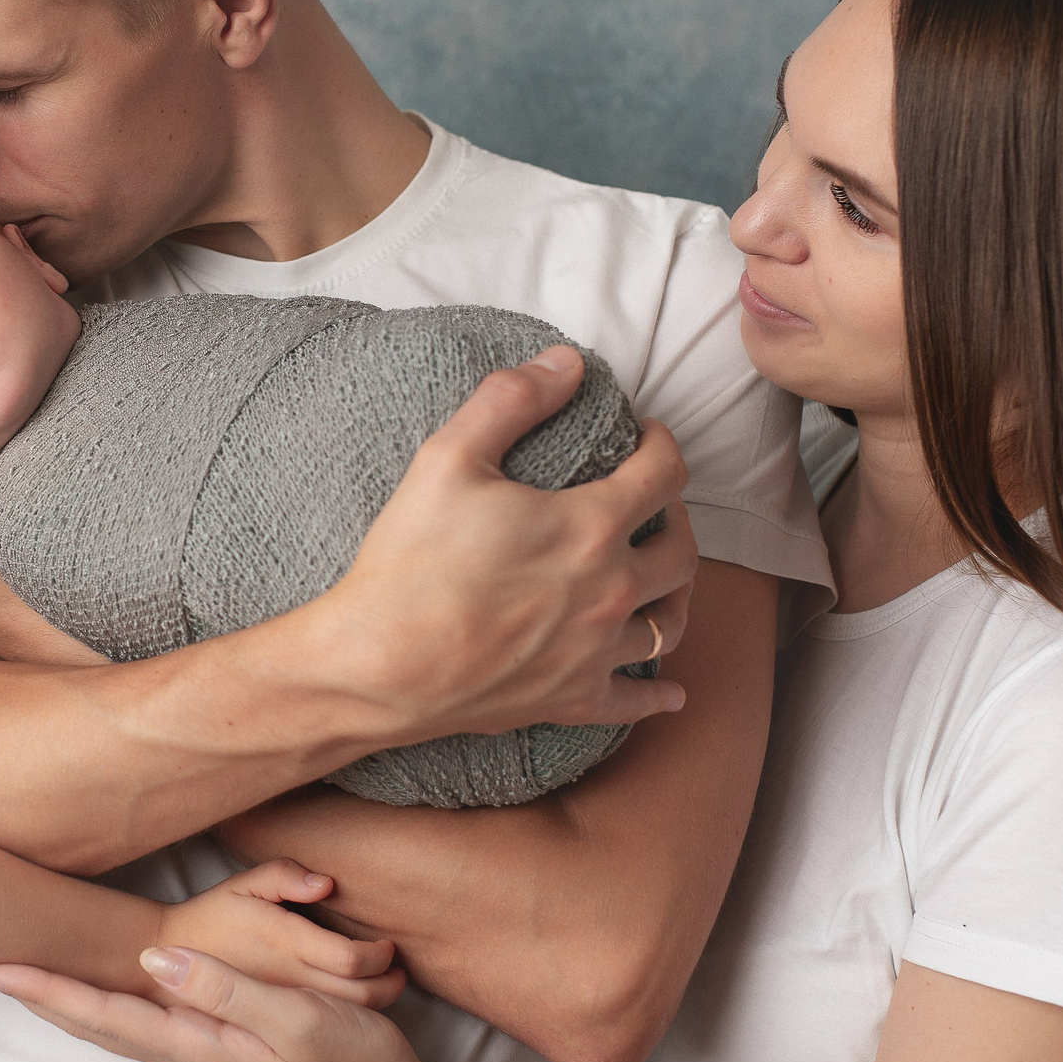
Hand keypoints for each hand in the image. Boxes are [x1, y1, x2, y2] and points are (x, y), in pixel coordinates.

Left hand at [0, 944, 433, 1061]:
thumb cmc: (352, 1056)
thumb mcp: (293, 1015)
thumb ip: (224, 988)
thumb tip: (152, 960)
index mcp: (198, 1049)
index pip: (105, 1015)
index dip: (49, 989)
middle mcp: (189, 1059)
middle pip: (99, 1025)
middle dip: (42, 995)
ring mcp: (204, 1061)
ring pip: (119, 1028)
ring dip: (70, 1003)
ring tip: (28, 979)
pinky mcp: (220, 1054)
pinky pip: (147, 1028)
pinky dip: (110, 1009)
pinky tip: (106, 998)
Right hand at [155, 860, 405, 1007]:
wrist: (163, 965)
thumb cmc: (208, 919)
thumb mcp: (242, 886)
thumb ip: (283, 876)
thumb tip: (326, 884)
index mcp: (284, 946)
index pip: (351, 960)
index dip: (379, 956)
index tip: (386, 947)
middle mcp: (289, 984)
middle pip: (362, 994)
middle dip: (389, 982)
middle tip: (397, 970)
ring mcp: (283, 1012)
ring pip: (348, 1016)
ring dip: (377, 1000)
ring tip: (385, 984)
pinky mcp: (275, 1028)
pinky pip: (326, 1028)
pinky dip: (350, 1016)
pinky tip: (351, 1005)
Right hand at [320, 348, 695, 742]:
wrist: (379, 666)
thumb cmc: (410, 561)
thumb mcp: (447, 457)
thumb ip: (511, 398)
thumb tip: (566, 362)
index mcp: (591, 528)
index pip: (664, 474)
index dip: (662, 444)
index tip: (647, 436)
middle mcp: (611, 592)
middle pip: (682, 552)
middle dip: (677, 518)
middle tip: (653, 504)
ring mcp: (596, 652)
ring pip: (670, 623)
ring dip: (677, 595)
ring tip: (663, 579)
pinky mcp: (571, 699)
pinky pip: (635, 699)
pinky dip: (659, 695)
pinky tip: (671, 693)